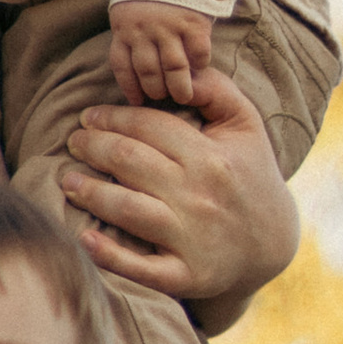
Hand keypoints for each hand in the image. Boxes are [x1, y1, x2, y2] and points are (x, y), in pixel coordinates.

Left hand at [58, 68, 298, 320]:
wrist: (273, 241)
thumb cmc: (249, 173)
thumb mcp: (245, 124)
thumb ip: (215, 88)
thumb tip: (180, 68)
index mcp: (210, 156)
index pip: (149, 127)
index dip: (112, 117)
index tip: (89, 117)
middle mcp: (199, 196)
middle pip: (130, 163)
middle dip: (93, 148)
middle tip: (73, 143)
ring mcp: (192, 238)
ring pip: (129, 210)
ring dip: (91, 193)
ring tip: (68, 181)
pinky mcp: (188, 275)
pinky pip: (142, 269)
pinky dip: (111, 256)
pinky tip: (85, 238)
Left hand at [108, 0, 212, 109]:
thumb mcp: (130, 6)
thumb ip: (131, 33)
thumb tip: (138, 71)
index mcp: (124, 26)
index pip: (122, 67)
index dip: (130, 88)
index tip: (138, 103)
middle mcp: (144, 29)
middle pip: (149, 73)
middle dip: (157, 92)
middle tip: (165, 99)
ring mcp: (169, 26)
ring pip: (174, 70)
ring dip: (180, 88)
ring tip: (185, 95)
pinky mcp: (193, 22)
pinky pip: (198, 54)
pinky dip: (200, 64)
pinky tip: (200, 67)